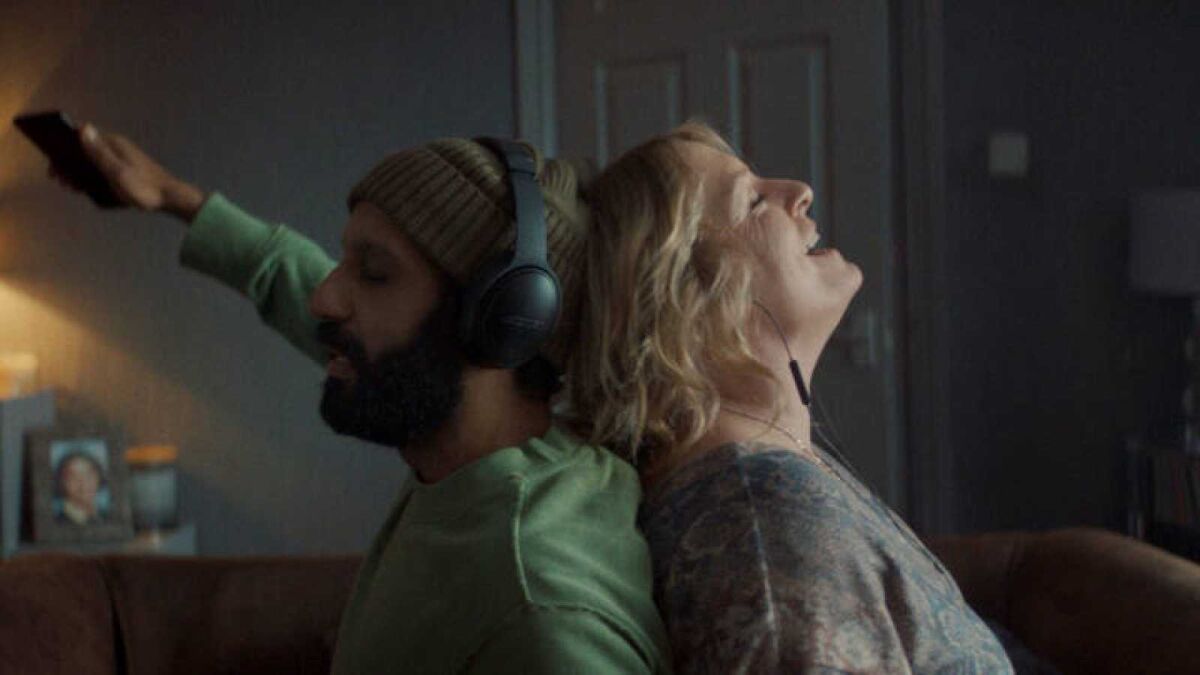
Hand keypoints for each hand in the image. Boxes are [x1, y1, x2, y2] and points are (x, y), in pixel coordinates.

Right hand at [54, 123, 204, 220]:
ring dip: (80, 172)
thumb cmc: (144, 187)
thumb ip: (99, 152)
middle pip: (86, 150)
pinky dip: (92, 178)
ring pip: (94, 162)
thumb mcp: (117, 172)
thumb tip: (83, 127)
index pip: (83, 136)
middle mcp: (117, 147)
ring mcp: (122, 159)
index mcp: (114, 144)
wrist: (171, 199)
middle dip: (70, 163)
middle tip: (59, 179)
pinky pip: (103, 171)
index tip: (54, 160)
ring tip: (70, 186)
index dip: (65, 145)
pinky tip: (87, 189)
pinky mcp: (126, 170)